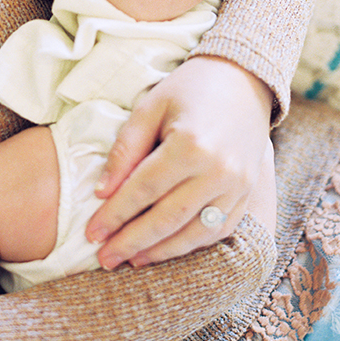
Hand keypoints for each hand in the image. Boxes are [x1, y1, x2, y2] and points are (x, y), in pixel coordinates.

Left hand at [85, 56, 274, 268]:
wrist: (243, 80)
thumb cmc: (189, 89)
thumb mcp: (150, 107)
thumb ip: (126, 149)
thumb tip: (101, 193)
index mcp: (190, 144)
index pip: (143, 189)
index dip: (115, 215)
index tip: (91, 233)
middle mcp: (218, 170)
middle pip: (167, 218)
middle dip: (132, 241)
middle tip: (104, 258)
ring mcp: (238, 186)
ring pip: (194, 233)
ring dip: (160, 252)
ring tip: (131, 260)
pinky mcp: (248, 194)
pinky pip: (219, 231)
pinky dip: (191, 245)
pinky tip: (166, 249)